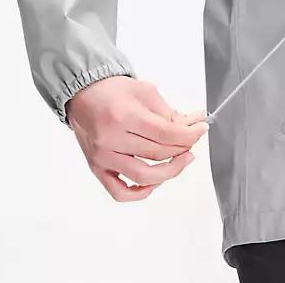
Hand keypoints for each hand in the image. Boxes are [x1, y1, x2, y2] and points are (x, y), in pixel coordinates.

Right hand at [65, 76, 208, 201]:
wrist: (83, 93)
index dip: (190, 135)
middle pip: (158, 154)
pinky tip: (155, 182)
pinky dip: (139, 193)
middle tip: (192, 140)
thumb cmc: (112, 90)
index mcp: (124, 115)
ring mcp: (103, 157)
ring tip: (182, 160)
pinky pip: (119, 192)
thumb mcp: (145, 91)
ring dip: (170, 172)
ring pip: (144, 176)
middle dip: (183, 148)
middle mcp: (111, 138)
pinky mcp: (97, 168)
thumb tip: (191, 126)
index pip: (166, 134)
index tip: (201, 130)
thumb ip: (168, 112)